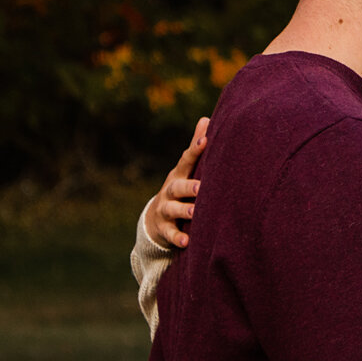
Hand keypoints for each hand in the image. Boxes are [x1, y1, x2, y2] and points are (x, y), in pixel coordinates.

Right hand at [146, 116, 208, 250]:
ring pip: (173, 209)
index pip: (186, 160)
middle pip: (177, 187)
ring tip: (195, 212)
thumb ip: (195, 147)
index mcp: (179, 175)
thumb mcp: (185, 169)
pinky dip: (177, 237)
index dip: (195, 150)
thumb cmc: (179, 188)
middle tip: (201, 187)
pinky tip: (187, 242)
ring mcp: (165, 210)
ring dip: (184, 210)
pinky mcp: (164, 229)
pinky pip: (170, 233)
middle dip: (188, 186)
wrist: (155, 218)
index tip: (206, 140)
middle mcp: (170, 191)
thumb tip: (206, 118)